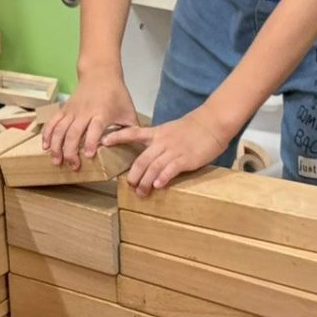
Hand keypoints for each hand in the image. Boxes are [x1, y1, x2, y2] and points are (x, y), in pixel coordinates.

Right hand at [44, 76, 140, 166]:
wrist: (100, 73)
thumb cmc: (117, 95)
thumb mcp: (128, 111)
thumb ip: (131, 130)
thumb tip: (136, 150)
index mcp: (102, 113)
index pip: (94, 129)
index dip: (90, 142)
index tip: (88, 155)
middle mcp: (84, 112)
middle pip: (73, 132)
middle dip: (70, 150)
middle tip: (72, 165)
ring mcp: (72, 111)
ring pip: (60, 129)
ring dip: (57, 146)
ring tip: (56, 161)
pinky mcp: (64, 109)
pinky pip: (53, 122)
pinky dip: (47, 134)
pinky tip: (45, 146)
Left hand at [107, 109, 232, 192]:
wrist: (213, 123)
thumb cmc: (194, 128)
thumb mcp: (171, 131)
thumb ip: (160, 142)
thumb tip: (150, 156)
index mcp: (157, 133)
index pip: (132, 133)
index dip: (117, 138)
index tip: (103, 142)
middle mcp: (162, 142)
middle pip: (141, 159)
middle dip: (133, 175)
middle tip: (129, 186)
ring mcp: (173, 150)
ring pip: (152, 167)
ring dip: (145, 182)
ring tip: (141, 192)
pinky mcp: (185, 159)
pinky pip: (170, 169)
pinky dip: (162, 178)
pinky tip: (157, 186)